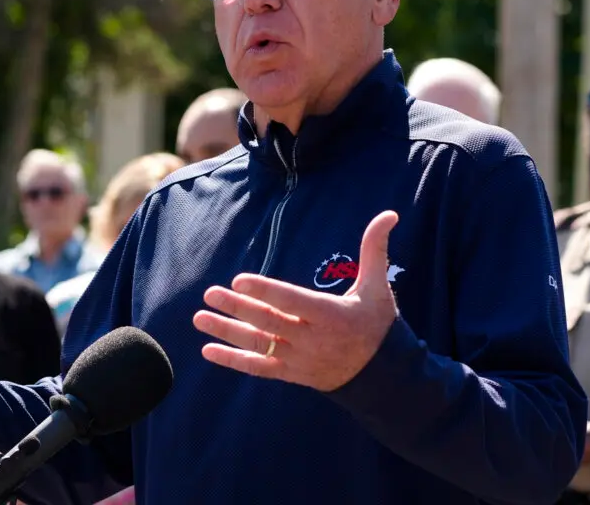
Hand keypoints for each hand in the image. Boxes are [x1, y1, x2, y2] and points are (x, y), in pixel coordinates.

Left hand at [193, 210, 399, 391]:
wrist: (382, 375)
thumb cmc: (377, 323)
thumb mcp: (378, 285)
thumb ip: (375, 249)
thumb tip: (389, 214)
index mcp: (332, 315)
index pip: (292, 301)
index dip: (265, 291)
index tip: (239, 280)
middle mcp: (312, 339)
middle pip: (268, 322)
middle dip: (237, 308)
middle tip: (210, 293)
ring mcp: (299, 359)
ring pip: (258, 345)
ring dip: (227, 332)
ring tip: (200, 317)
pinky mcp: (291, 373)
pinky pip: (258, 368)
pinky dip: (233, 361)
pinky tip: (208, 350)